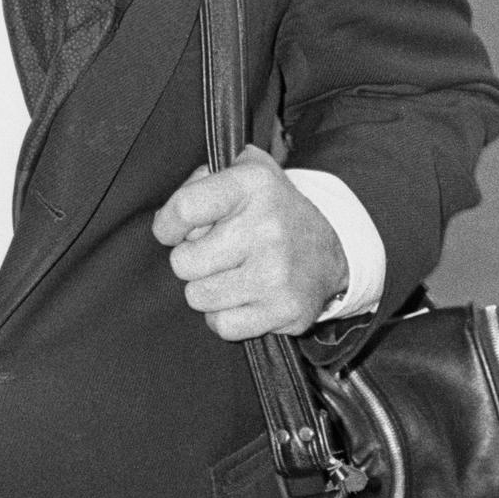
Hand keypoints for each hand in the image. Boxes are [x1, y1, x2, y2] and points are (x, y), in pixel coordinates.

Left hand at [153, 146, 346, 340]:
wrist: (331, 251)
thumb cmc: (269, 211)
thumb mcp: (243, 172)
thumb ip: (199, 182)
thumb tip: (167, 221)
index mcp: (253, 184)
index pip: (185, 208)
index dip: (167, 225)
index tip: (173, 231)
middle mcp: (268, 226)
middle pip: (183, 262)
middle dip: (190, 261)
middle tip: (214, 255)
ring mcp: (277, 272)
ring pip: (198, 297)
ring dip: (206, 290)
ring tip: (229, 275)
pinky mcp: (285, 310)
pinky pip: (222, 325)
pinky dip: (224, 316)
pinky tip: (242, 298)